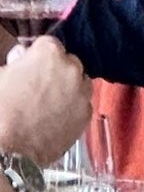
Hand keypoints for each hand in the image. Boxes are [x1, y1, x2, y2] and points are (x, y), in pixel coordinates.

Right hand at [0, 38, 91, 165]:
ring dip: (67, 87)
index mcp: (49, 53)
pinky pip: (81, 103)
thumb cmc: (1, 109)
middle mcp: (72, 69)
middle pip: (68, 62)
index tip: (30, 64)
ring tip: (45, 102)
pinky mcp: (87, 114)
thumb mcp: (1, 74)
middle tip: (37, 85)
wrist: (10, 147)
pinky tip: (53, 116)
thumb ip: (17, 60)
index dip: (38, 55)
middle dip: (55, 70)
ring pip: (78, 82)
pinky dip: (71, 106)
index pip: (49, 44)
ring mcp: (83, 92)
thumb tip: (23, 57)